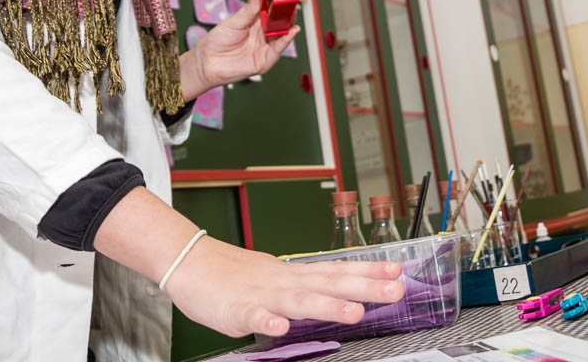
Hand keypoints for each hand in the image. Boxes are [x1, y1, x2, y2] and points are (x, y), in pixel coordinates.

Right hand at [165, 237, 403, 336]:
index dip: (368, 271)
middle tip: (396, 290)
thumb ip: (303, 288)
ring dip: (328, 304)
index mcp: (295, 275)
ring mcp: (263, 294)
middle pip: (330, 282)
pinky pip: (254, 315)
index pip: (338, 270)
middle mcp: (285, 280)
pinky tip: (279, 326)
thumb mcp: (276, 277)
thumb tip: (333, 292)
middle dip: (365, 286)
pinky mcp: (237, 308)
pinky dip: (267, 320)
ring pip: (299, 299)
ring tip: (355, 311)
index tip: (397, 271)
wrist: (190, 262)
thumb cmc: (232, 274)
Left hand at [179, 0, 299, 97]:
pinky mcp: (265, 60)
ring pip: (281, 35)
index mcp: (254, 23)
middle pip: (278, 23)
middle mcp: (261, 35)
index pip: (269, 11)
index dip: (276, 3)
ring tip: (291, 14)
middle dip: (285, 13)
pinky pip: (278, 49)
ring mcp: (264, 47)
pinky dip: (286, 40)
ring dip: (288, 25)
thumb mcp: (234, 22)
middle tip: (290, 3)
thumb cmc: (216, 42)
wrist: (207, 63)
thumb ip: (248, 9)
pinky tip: (291, 31)